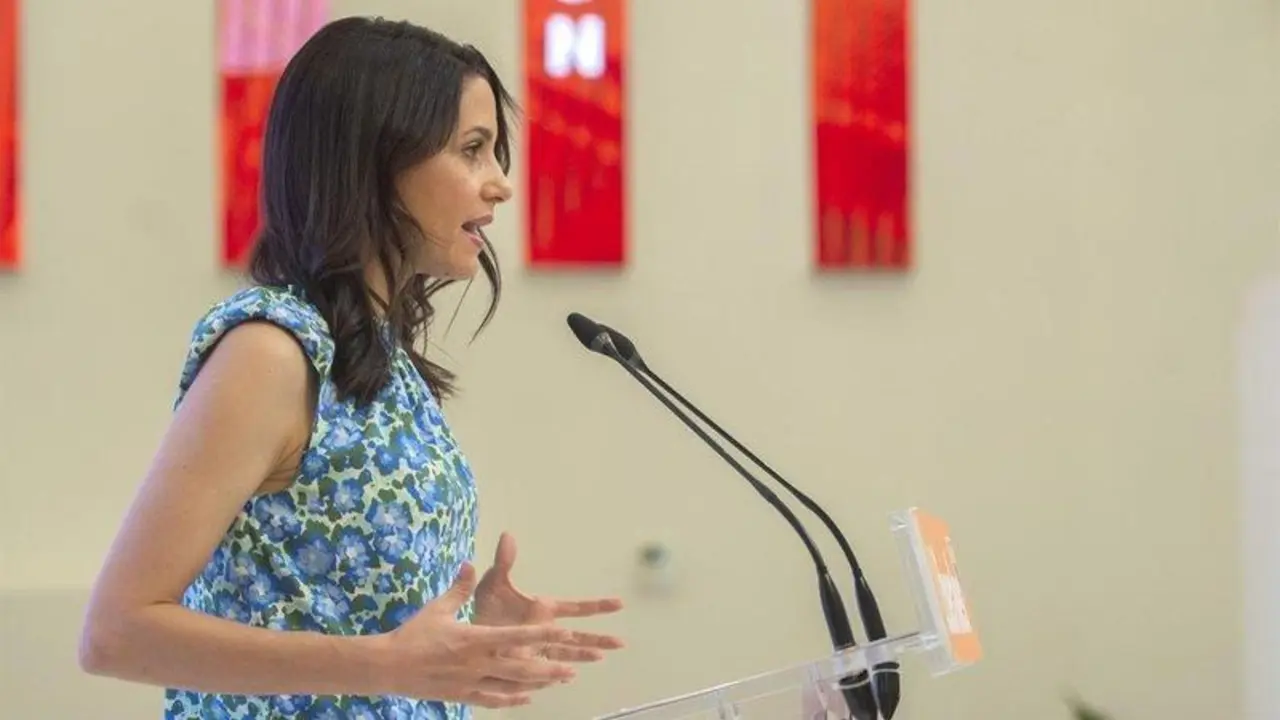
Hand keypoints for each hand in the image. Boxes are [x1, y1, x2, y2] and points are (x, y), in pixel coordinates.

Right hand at [380, 562, 579, 707]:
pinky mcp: (463, 696)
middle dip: (549, 668)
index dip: (541, 635)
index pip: (515, 637)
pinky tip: (527, 699)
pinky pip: (493, 700)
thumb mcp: (438, 608)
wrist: (388, 666)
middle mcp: (477, 664)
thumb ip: (459, 588)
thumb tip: (470, 564)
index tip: (563, 631)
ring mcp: (471, 683)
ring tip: (558, 682)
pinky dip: (513, 700)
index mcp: (474, 639)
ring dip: (538, 685)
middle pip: (521, 668)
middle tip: (573, 668)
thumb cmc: (414, 634)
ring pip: (512, 687)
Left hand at [474, 532, 624, 662]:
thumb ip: (504, 562)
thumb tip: (507, 535)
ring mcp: (539, 648)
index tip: (619, 603)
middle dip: (600, 638)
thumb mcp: (494, 584)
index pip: (576, 608)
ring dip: (584, 656)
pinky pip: (548, 669)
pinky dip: (559, 673)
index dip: (597, 606)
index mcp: (544, 609)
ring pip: (568, 654)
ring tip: (601, 658)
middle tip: (621, 642)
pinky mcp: (529, 664)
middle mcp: (547, 630)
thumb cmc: (486, 609)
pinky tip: (570, 676)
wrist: (471, 636)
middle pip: (579, 635)